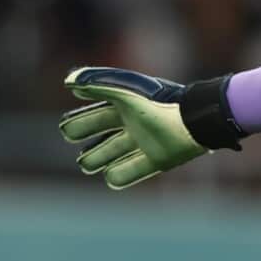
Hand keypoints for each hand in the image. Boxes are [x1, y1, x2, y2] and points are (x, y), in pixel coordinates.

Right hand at [58, 67, 210, 188]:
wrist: (193, 120)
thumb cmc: (157, 103)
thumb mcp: (124, 91)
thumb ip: (97, 85)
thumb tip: (69, 83)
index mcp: (126, 106)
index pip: (95, 116)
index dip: (79, 122)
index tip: (66, 128)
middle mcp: (135, 124)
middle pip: (104, 137)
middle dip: (88, 143)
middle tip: (76, 150)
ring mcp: (146, 142)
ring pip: (116, 154)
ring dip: (100, 159)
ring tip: (87, 164)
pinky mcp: (158, 159)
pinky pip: (135, 171)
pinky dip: (121, 175)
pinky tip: (111, 177)